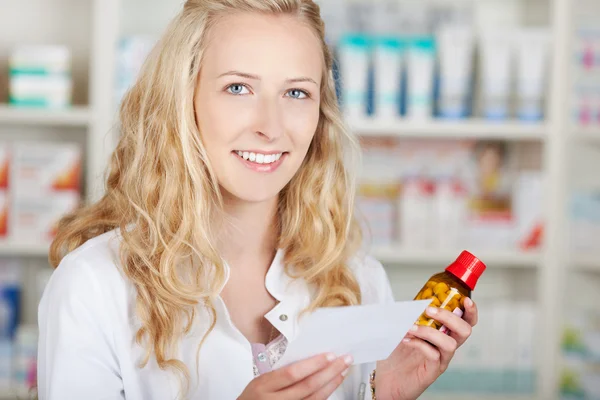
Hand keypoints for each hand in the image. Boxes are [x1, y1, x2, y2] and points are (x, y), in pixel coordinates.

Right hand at [237, 352, 352, 399]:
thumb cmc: (253, 397)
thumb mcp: (260, 380)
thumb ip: (281, 372)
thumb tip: (309, 359)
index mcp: (264, 385)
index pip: (292, 373)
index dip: (313, 364)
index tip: (329, 355)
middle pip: (308, 386)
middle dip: (329, 372)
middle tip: (344, 360)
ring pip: (314, 399)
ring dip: (332, 384)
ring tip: (343, 371)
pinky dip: (325, 395)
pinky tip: (332, 386)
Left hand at [374, 298, 478, 399]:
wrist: (388, 379)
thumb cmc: (398, 354)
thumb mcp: (404, 329)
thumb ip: (411, 315)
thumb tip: (410, 300)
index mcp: (444, 334)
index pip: (466, 322)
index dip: (470, 311)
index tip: (465, 300)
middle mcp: (446, 347)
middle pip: (464, 331)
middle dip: (449, 317)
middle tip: (429, 310)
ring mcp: (441, 359)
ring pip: (450, 344)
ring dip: (430, 331)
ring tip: (412, 328)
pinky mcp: (432, 371)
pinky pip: (433, 355)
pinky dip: (419, 343)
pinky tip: (406, 340)